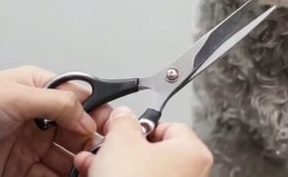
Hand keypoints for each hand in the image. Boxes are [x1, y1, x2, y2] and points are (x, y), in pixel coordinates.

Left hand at [0, 65, 111, 176]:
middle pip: (76, 130)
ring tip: (86, 166)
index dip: (93, 112)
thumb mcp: (15, 95)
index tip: (106, 125)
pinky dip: (64, 176)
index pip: (77, 99)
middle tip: (98, 150)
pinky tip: (71, 175)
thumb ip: (57, 100)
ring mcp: (29, 144)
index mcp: (37, 89)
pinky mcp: (20, 168)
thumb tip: (88, 109)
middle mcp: (36, 115)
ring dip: (79, 161)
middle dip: (89, 141)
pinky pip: (51, 175)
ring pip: (66, 155)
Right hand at [73, 107, 212, 176]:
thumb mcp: (121, 141)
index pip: (167, 126)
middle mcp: (192, 173)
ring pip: (143, 171)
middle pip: (153, 151)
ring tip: (93, 165)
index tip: (120, 130)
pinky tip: (99, 176)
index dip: (139, 126)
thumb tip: (123, 116)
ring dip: (116, 166)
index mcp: (194, 152)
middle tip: (103, 149)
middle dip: (122, 149)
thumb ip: (123, 122)